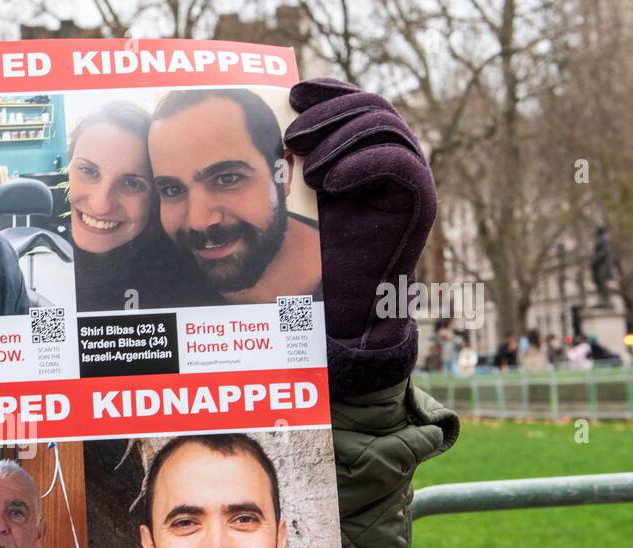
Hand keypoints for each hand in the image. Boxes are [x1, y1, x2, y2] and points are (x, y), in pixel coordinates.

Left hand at [285, 78, 436, 393]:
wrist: (348, 312)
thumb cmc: (320, 262)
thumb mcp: (302, 205)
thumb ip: (298, 167)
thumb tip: (271, 130)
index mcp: (367, 155)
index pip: (356, 103)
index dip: (329, 91)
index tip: (294, 93)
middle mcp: (394, 161)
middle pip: (373, 108)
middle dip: (331, 110)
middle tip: (292, 134)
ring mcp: (410, 180)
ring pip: (387, 128)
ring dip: (342, 137)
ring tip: (306, 165)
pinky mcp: (420, 203)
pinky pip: (402, 164)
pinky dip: (366, 161)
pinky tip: (332, 179)